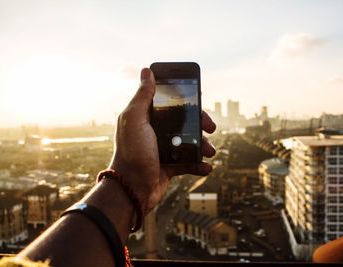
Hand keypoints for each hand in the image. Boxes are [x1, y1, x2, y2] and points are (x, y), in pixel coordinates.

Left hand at [109, 68, 215, 213]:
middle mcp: (156, 132)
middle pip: (185, 122)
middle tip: (211, 128)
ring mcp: (164, 149)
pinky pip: (190, 163)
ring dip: (204, 146)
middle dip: (200, 123)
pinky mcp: (171, 166)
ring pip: (190, 142)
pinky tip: (206, 166)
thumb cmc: (131, 153)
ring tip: (210, 151)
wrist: (133, 190)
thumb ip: (142, 96)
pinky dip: (200, 165)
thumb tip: (147, 71)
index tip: (198, 97)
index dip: (184, 98)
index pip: (169, 102)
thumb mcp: (134, 120)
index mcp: (147, 118)